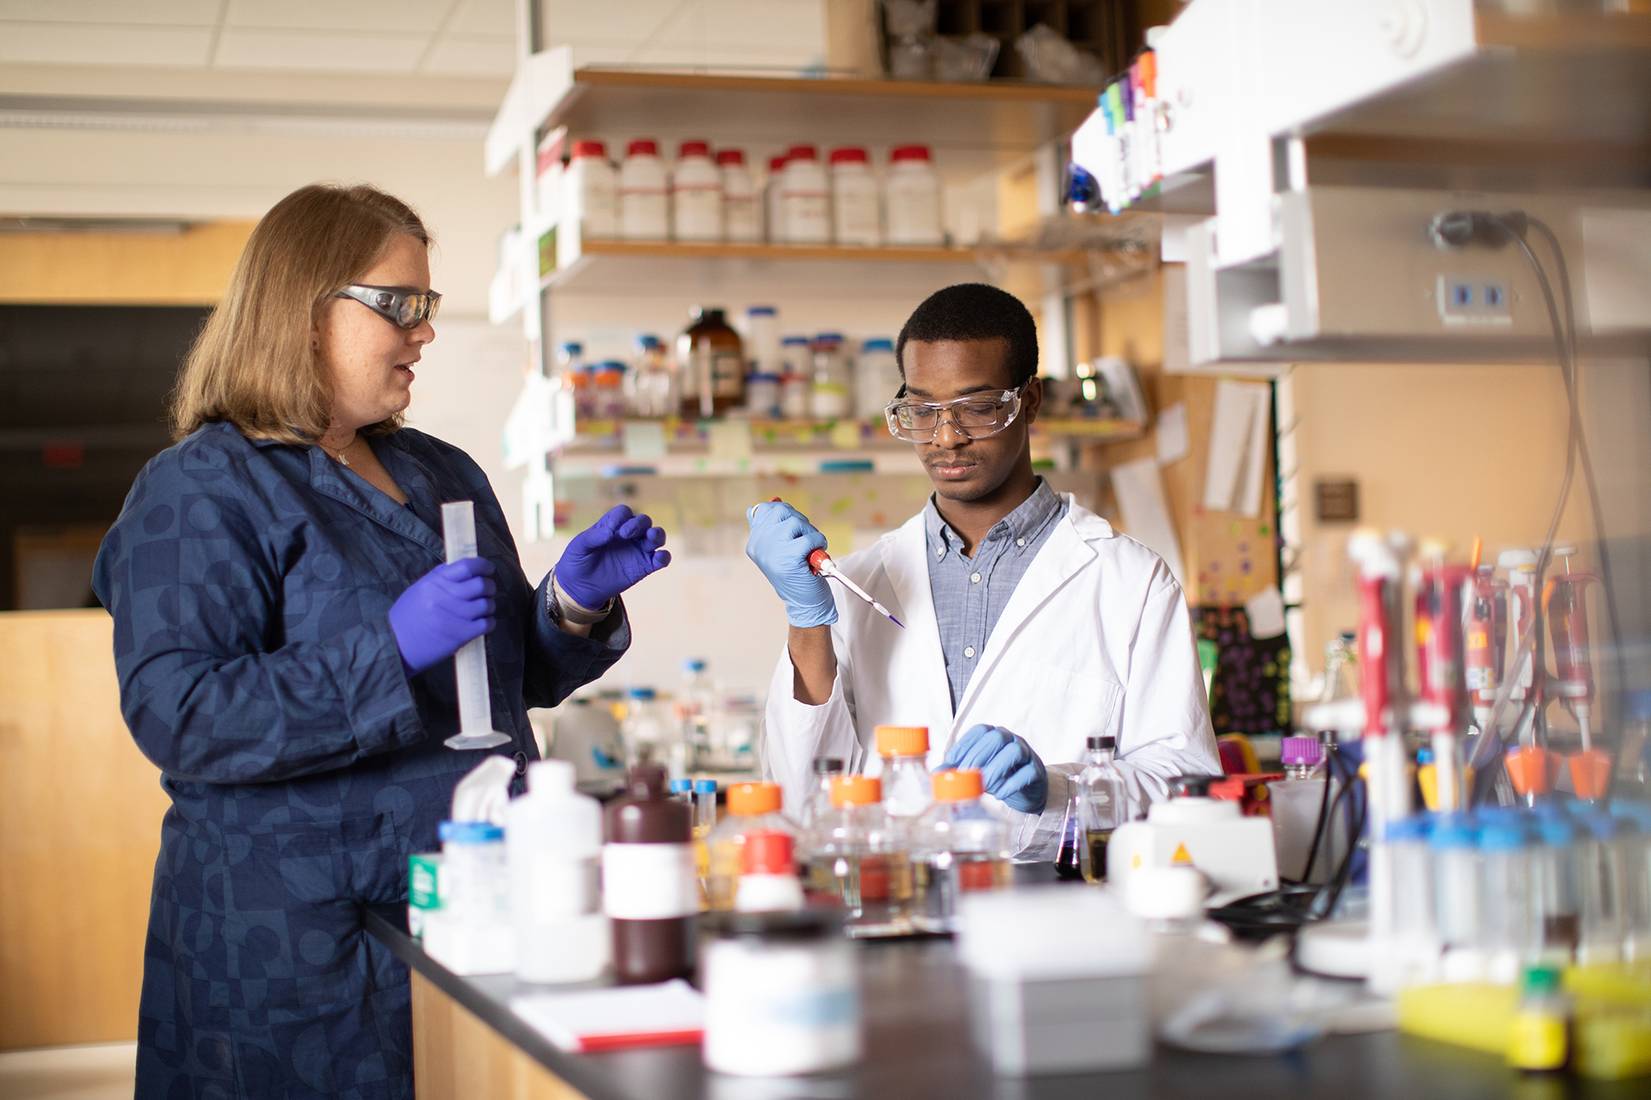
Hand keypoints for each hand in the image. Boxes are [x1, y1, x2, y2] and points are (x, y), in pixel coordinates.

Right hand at [388, 557, 496, 674]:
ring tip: (483, 609)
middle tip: (487, 591)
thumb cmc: (407, 617)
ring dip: (489, 606)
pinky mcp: (460, 635)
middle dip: (489, 586)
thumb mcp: (419, 590)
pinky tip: (483, 623)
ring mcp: (454, 616)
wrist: (395, 646)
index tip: (489, 569)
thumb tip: (466, 568)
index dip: (483, 565)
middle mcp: (445, 596)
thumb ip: (441, 578)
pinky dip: (489, 622)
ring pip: (487, 604)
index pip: (467, 566)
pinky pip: (486, 624)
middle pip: (481, 584)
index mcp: (435, 582)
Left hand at [555, 505, 669, 609]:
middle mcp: (628, 535)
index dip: (621, 517)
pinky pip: (661, 559)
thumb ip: (592, 537)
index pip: (623, 513)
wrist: (580, 588)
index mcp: (612, 526)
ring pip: (656, 536)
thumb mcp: (579, 547)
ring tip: (651, 537)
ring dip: (657, 534)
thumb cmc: (577, 562)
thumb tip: (610, 532)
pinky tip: (658, 558)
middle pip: (643, 521)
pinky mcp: (645, 567)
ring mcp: (638, 550)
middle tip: (625, 534)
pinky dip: (664, 557)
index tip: (611, 528)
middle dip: (638, 524)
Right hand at [745, 501, 834, 627]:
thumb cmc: (797, 574)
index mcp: (754, 542)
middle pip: (782, 511)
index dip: (785, 515)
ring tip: (810, 550)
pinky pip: (810, 538)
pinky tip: (816, 556)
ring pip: (796, 522)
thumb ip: (774, 527)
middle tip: (805, 541)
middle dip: (800, 522)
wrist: (805, 604)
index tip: (793, 531)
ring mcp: (772, 552)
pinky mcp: (788, 559)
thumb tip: (774, 500)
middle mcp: (758, 545)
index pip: (766, 509)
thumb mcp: (780, 549)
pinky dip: (819, 544)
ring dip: (811, 533)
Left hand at [941, 724, 1048, 813]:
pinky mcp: (1037, 770)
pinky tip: (999, 795)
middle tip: (966, 777)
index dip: (963, 747)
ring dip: (995, 770)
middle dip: (978, 758)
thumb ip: (959, 769)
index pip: (978, 732)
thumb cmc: (998, 776)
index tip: (951, 765)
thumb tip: (937, 774)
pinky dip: (1011, 784)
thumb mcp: (977, 771)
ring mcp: (1026, 753)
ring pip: (1014, 751)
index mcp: (993, 734)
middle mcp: (1010, 739)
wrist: (1027, 790)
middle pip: (996, 738)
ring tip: (984, 787)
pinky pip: (1027, 772)